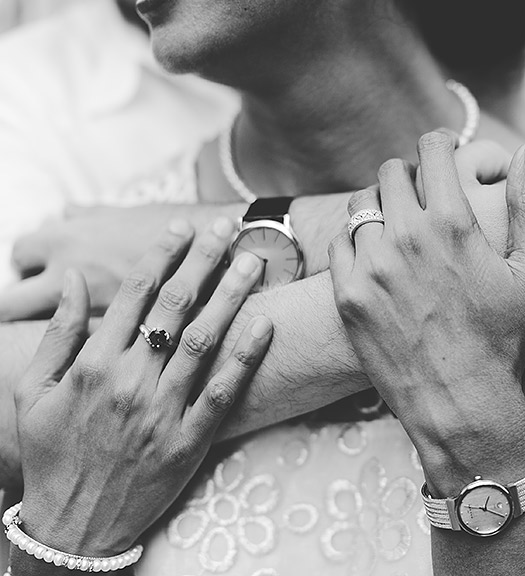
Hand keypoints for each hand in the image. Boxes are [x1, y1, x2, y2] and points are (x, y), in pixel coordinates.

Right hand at [12, 218, 271, 558]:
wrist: (75, 522)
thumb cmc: (52, 451)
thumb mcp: (34, 391)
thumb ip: (58, 334)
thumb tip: (78, 283)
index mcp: (94, 363)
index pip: (135, 294)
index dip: (164, 254)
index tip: (184, 226)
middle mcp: (131, 380)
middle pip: (176, 307)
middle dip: (205, 261)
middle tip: (229, 229)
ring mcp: (164, 409)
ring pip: (205, 340)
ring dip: (232, 296)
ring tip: (253, 262)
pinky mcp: (191, 438)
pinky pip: (224, 390)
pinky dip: (246, 355)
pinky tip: (265, 323)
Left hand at [329, 133, 524, 495]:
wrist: (460, 402)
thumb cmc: (503, 338)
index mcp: (452, 222)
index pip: (431, 147)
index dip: (440, 144)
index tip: (443, 152)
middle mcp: (405, 236)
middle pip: (392, 171)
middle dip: (410, 176)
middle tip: (422, 196)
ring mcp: (371, 265)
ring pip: (362, 203)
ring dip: (381, 206)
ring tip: (399, 228)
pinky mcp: (347, 294)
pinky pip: (340, 242)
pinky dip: (357, 242)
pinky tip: (378, 260)